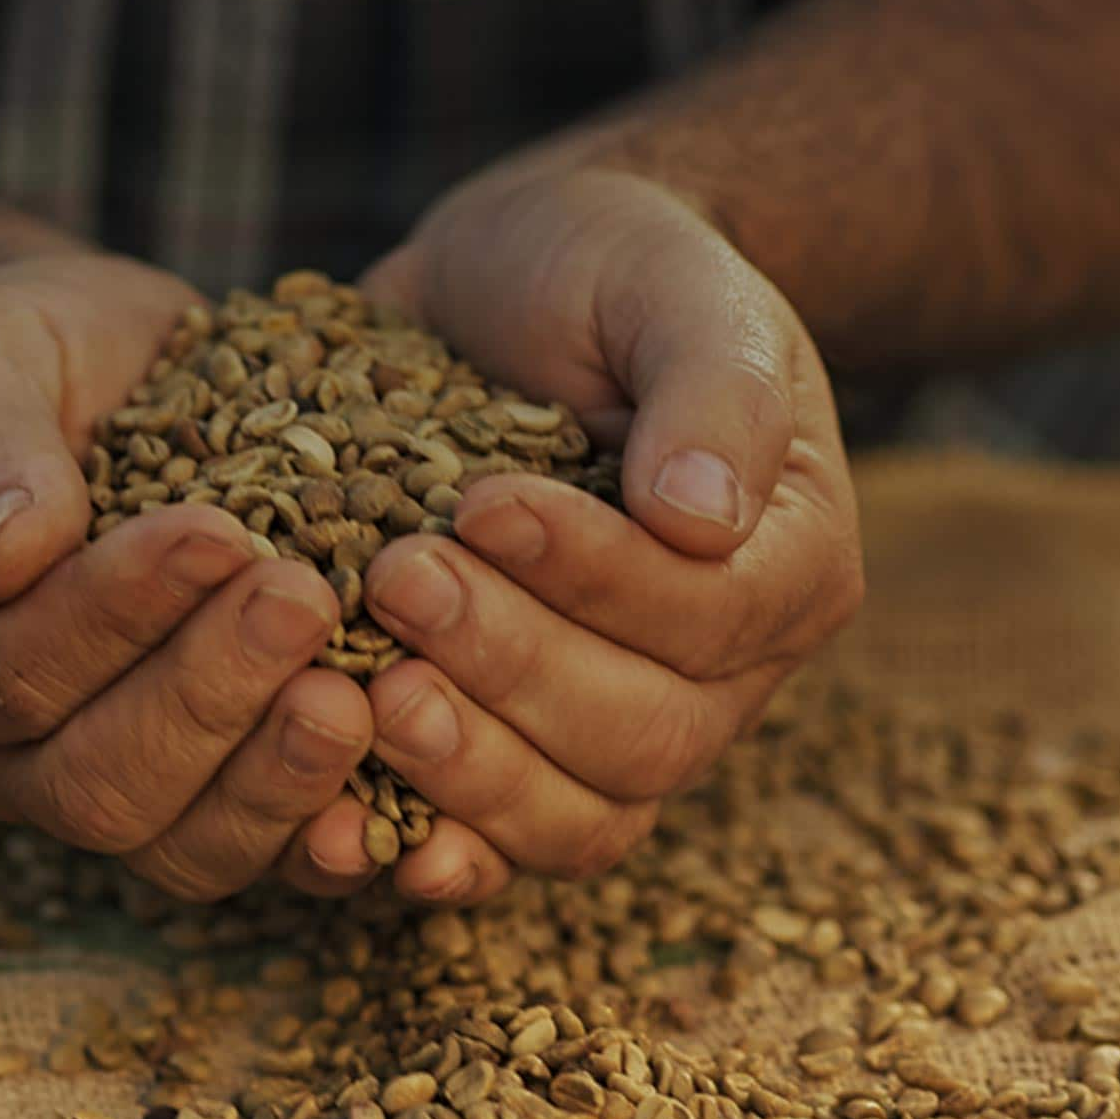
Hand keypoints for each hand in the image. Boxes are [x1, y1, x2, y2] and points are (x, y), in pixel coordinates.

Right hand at [0, 252, 373, 899]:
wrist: (116, 380)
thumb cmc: (26, 360)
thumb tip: (12, 552)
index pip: (9, 671)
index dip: (115, 614)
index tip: (215, 531)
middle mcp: (8, 756)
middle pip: (101, 783)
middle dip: (209, 696)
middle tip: (303, 600)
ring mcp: (119, 793)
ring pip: (190, 847)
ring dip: (281, 780)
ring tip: (364, 694)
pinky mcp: (221, 800)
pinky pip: (276, 857)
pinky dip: (343, 839)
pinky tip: (412, 800)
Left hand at [330, 164, 861, 903]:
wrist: (514, 288)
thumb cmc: (608, 270)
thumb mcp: (671, 283)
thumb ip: (711, 388)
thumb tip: (703, 516)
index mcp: (788, 561)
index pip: (708, 614)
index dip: (594, 579)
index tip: (481, 503)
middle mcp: (725, 671)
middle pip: (640, 737)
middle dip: (511, 670)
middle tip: (396, 581)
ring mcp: (623, 725)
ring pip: (574, 816)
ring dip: (465, 772)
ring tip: (363, 694)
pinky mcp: (520, 748)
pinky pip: (495, 845)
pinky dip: (421, 848)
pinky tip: (331, 830)